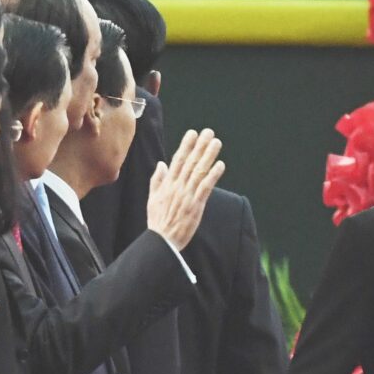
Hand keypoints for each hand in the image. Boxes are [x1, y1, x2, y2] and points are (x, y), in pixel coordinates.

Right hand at [146, 129, 224, 250]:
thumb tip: (161, 164)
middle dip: (199, 146)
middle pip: (190, 162)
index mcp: (167, 185)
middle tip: (208, 132)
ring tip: (216, 143)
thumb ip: (157, 180)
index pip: (177, 160)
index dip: (186, 146)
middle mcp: (177, 187)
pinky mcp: (196, 206)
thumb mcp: (153, 199)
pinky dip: (213, 175)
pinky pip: (205, 187)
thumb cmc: (158, 222)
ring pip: (199, 171)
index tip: (192, 133)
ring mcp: (187, 195)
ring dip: (208, 156)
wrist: (162, 241)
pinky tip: (220, 165)